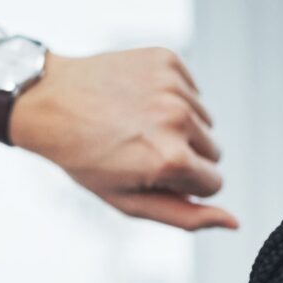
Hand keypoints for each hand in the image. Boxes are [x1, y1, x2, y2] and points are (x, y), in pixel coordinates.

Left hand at [0, 48, 237, 231]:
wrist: (48, 100)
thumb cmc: (86, 159)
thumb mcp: (129, 202)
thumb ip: (186, 217)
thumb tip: (234, 223)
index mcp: (171, 160)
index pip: (215, 183)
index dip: (185, 185)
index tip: (152, 175)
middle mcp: (179, 119)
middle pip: (214, 151)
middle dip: (185, 155)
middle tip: (140, 148)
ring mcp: (173, 86)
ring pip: (205, 120)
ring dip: (179, 125)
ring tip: (136, 123)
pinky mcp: (167, 59)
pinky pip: (192, 90)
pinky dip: (172, 97)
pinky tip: (138, 100)